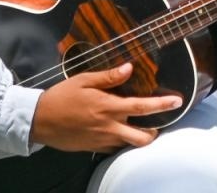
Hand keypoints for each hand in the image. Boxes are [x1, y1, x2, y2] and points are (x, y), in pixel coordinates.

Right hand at [30, 63, 180, 153]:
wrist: (38, 120)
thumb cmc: (62, 96)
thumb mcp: (84, 80)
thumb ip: (109, 76)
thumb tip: (130, 68)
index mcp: (108, 107)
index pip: (142, 107)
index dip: (162, 104)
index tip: (178, 101)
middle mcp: (109, 126)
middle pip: (142, 137)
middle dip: (154, 132)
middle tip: (158, 122)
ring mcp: (102, 140)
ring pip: (129, 144)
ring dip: (137, 136)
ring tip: (139, 125)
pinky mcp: (94, 148)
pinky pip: (114, 147)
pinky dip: (120, 140)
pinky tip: (118, 130)